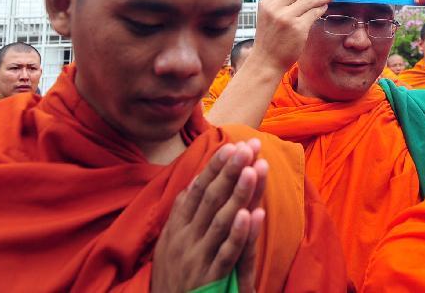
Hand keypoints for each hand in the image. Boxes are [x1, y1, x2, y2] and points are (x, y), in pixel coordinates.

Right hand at [152, 140, 268, 292]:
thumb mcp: (170, 242)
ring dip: (238, 193)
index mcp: (176, 227)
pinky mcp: (210, 279)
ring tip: (253, 169)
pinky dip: (240, 233)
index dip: (216, 167)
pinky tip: (253, 215)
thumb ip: (183, 213)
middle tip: (248, 147)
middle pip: (211, 198)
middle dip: (230, 171)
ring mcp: (197, 258)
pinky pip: (227, 253)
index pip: (198, 190)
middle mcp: (185, 239)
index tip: (232, 146)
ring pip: (220, 220)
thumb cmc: (175, 274)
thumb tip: (195, 181)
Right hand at [249, 0, 333, 72]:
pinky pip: (313, 13)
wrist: (266, 60)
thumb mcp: (267, 16)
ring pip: (308, 0)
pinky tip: (324, 8)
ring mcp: (286, 17)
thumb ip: (279, 2)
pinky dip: (321, 9)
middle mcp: (275, 7)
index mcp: (266, 2)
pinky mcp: (298, 28)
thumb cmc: (269, 39)